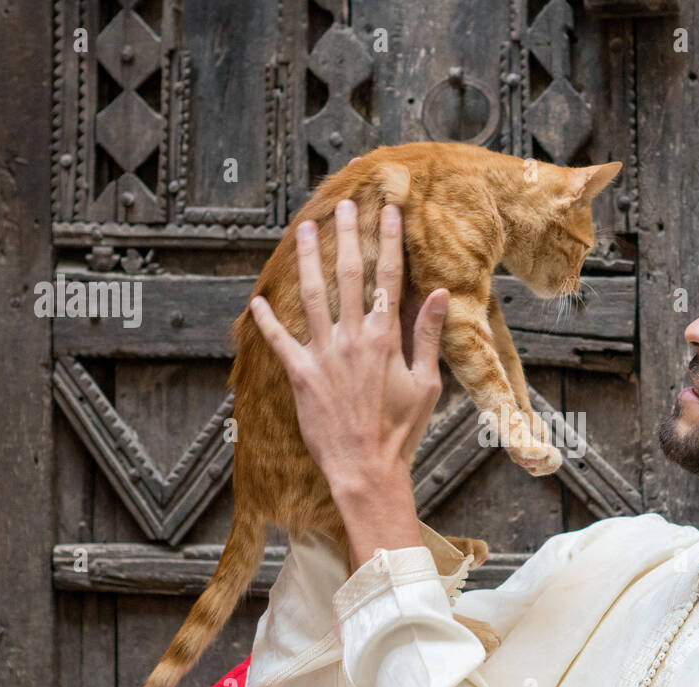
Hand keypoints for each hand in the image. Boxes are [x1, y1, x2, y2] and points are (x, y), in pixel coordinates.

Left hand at [248, 200, 447, 497]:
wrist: (367, 469)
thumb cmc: (401, 430)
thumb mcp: (427, 384)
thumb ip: (428, 336)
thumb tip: (440, 293)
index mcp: (386, 339)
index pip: (389, 277)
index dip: (387, 239)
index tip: (386, 210)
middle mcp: (353, 339)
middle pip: (349, 275)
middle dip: (346, 235)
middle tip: (341, 205)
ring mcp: (324, 356)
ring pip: (313, 296)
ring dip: (309, 260)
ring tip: (304, 229)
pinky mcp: (301, 376)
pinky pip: (280, 342)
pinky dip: (268, 321)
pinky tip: (258, 300)